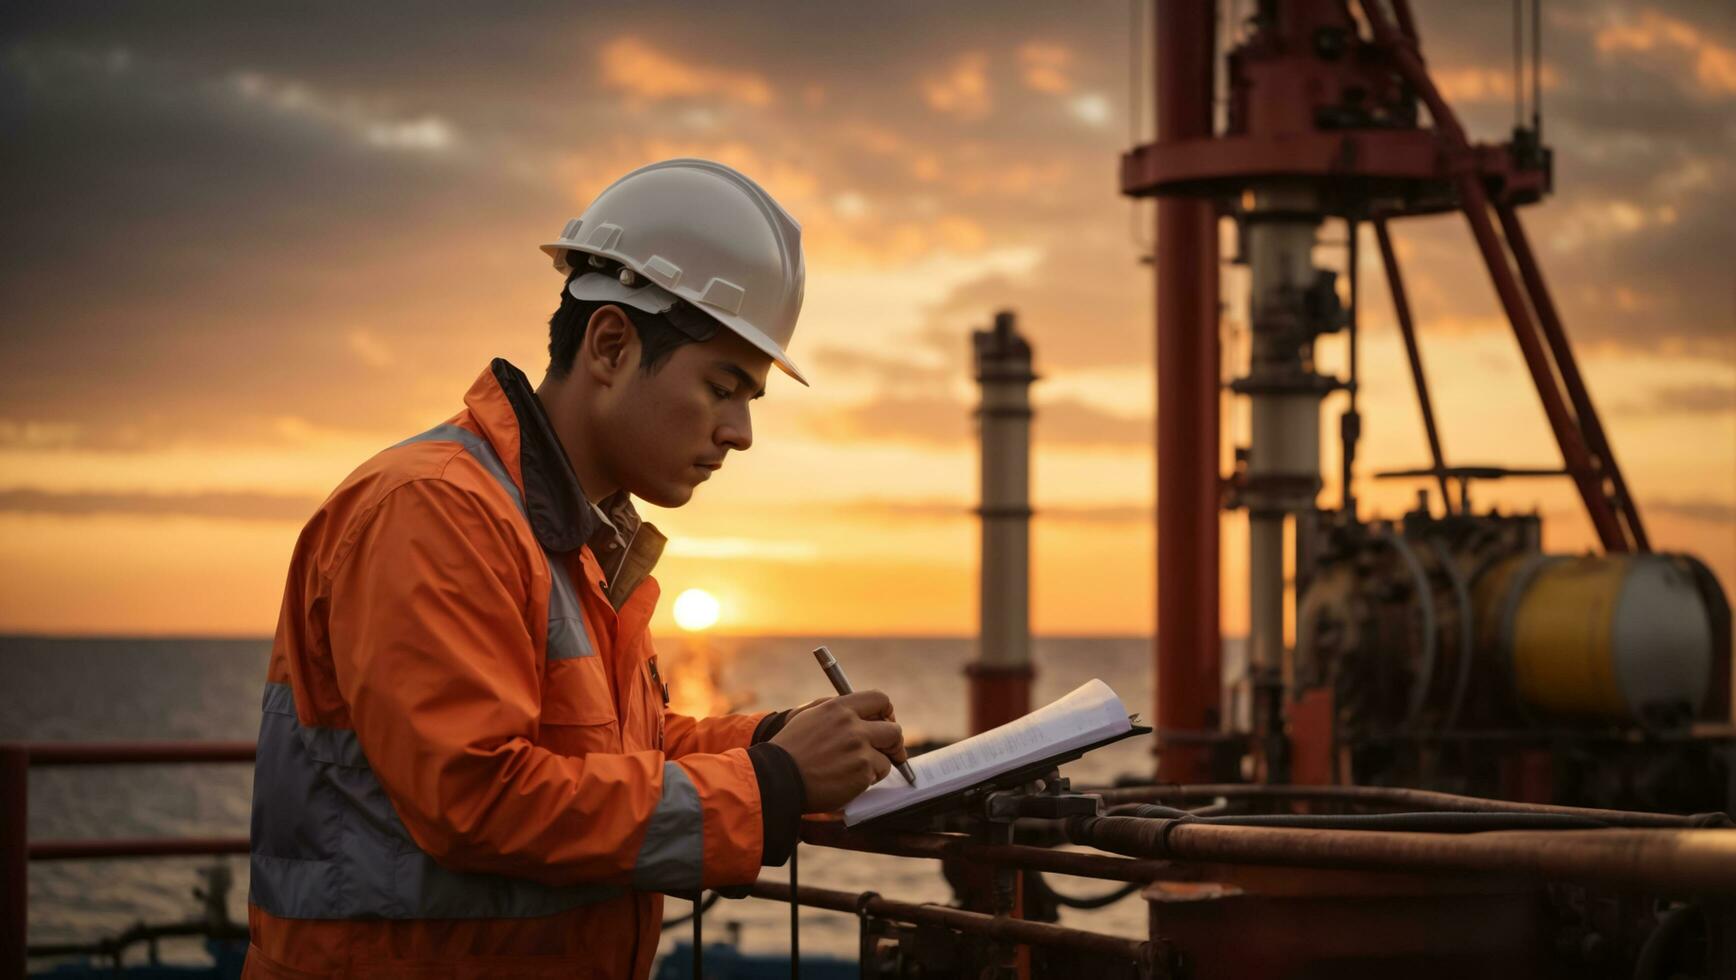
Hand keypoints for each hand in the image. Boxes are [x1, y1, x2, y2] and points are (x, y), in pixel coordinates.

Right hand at [769, 690, 907, 812]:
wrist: (777, 777)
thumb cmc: (790, 750)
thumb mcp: (809, 717)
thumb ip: (837, 711)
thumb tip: (863, 713)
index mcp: (839, 707)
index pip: (880, 699)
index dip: (887, 713)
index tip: (886, 723)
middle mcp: (852, 725)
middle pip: (894, 729)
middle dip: (894, 743)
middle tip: (890, 753)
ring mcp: (859, 748)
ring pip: (887, 756)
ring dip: (877, 764)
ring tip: (853, 770)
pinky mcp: (862, 771)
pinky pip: (878, 774)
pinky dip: (867, 779)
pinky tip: (846, 780)